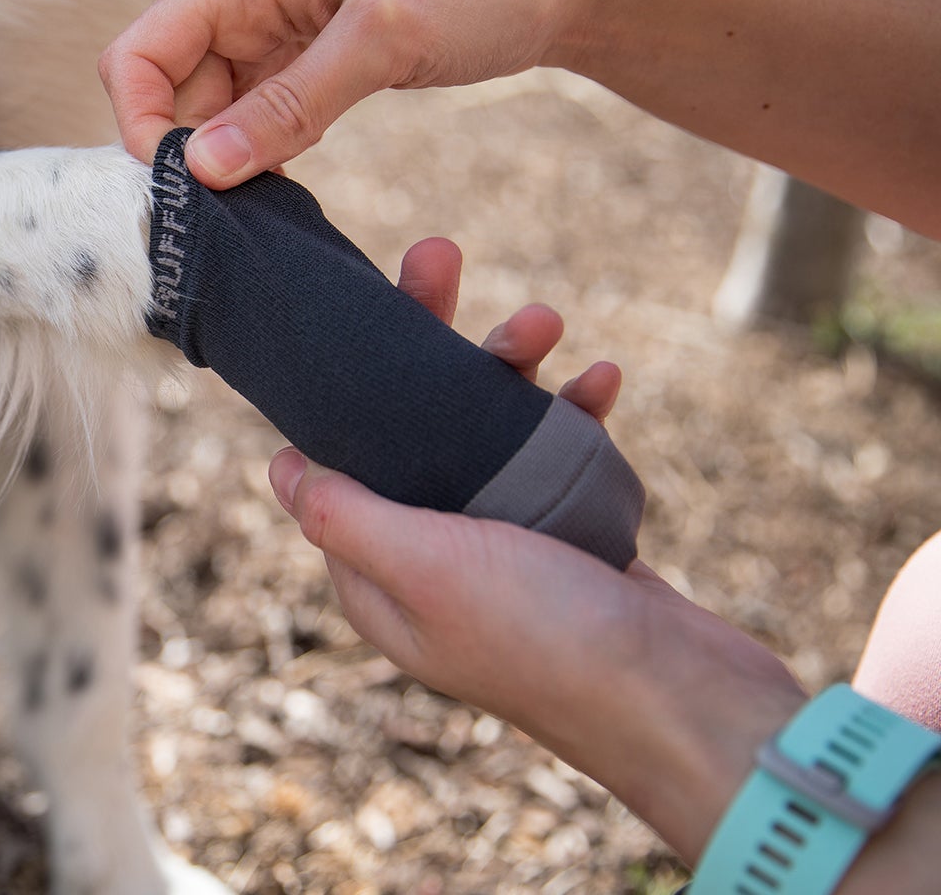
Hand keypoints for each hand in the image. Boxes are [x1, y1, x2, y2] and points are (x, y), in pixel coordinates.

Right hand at [100, 0, 630, 185]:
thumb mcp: (385, 39)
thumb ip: (290, 103)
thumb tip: (200, 167)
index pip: (136, 53)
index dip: (140, 122)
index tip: (184, 183)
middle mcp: (241, 2)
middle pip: (162, 91)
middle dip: (182, 154)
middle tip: (227, 214)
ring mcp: (269, 38)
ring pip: (203, 117)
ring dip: (221, 166)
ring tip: (262, 209)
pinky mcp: (301, 71)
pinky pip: (249, 125)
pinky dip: (258, 162)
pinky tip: (290, 192)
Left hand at [268, 238, 805, 860]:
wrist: (685, 703)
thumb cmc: (545, 641)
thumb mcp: (423, 567)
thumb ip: (345, 514)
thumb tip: (276, 466)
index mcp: (376, 574)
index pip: (337, 458)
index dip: (345, 381)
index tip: (363, 303)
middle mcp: (430, 559)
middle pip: (410, 428)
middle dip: (431, 341)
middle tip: (439, 256)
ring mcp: (502, 548)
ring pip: (486, 430)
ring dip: (513, 366)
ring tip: (545, 319)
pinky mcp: (570, 538)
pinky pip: (557, 454)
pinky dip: (574, 412)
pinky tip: (602, 377)